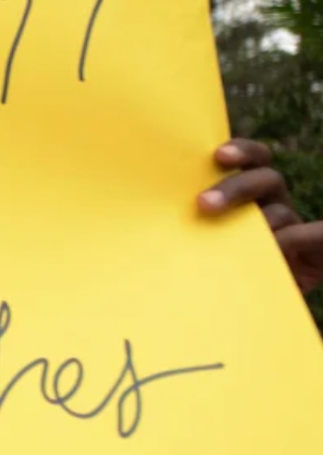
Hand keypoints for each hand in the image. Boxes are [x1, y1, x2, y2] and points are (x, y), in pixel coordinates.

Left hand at [198, 138, 322, 292]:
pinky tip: (275, 249)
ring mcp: (291, 224)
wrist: (250, 303)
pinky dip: (296, 239)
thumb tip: (148, 214)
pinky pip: (316, 234)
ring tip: (233, 244)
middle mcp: (271, 201)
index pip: (252, 157)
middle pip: (264, 179)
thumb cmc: (214, 264)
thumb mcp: (198, 239)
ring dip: (258, 225)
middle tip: (203, 204)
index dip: (241, 150)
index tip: (218, 155)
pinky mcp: (314, 248)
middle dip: (234, 188)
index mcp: (247, 189)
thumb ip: (188, 222)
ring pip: (278, 213)